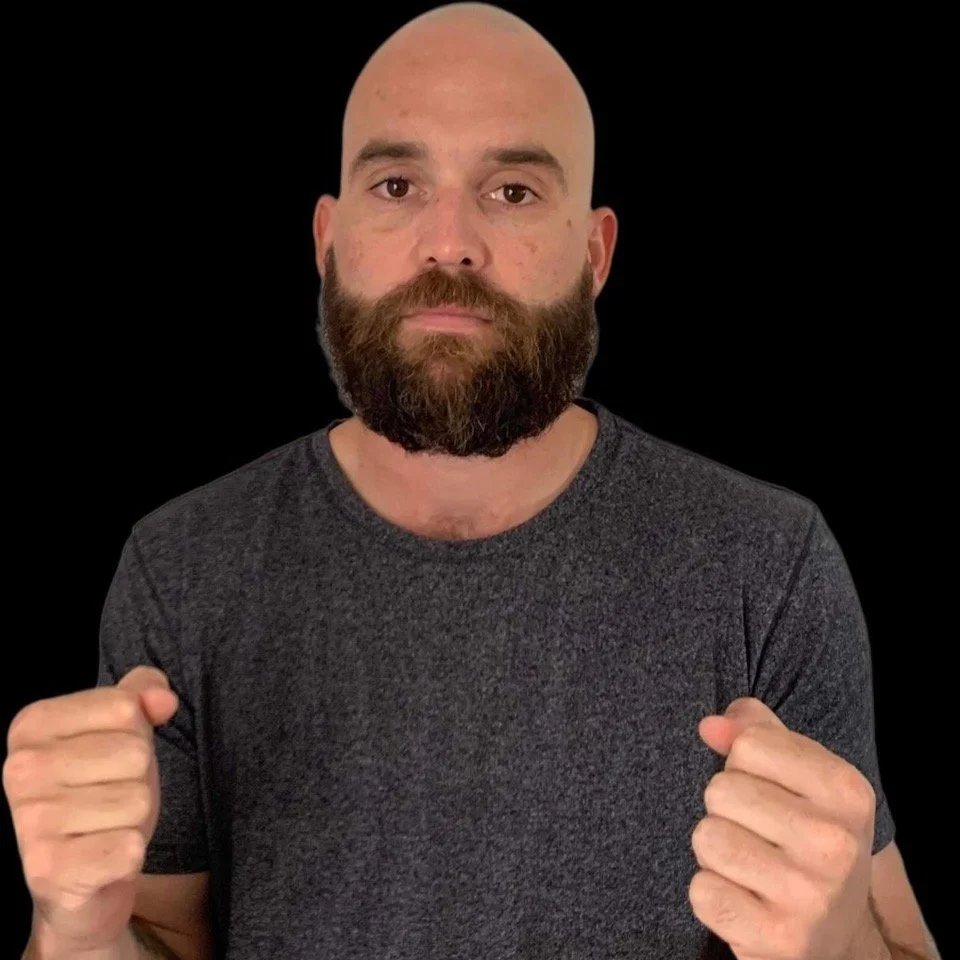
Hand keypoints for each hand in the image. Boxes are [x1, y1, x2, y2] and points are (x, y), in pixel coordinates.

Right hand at [4, 666, 178, 952]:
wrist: (76, 876)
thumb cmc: (102, 788)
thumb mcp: (123, 730)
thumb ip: (143, 692)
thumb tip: (163, 699)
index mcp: (31, 724)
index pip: (125, 706)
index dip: (135, 732)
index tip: (106, 757)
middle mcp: (20, 769)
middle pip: (135, 753)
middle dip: (137, 778)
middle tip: (107, 797)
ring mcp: (29, 820)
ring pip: (138, 800)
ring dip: (134, 818)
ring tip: (103, 826)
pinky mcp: (48, 870)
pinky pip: (130, 847)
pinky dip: (128, 854)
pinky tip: (100, 858)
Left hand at [689, 697, 875, 959]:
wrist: (833, 937)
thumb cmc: (805, 840)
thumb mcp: (798, 778)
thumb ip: (756, 733)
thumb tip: (710, 726)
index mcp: (847, 791)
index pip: (749, 744)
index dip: (743, 766)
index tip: (771, 795)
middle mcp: (836, 842)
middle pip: (721, 790)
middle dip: (725, 811)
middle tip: (758, 837)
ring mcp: (810, 894)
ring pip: (707, 837)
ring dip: (715, 853)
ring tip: (750, 867)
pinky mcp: (780, 938)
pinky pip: (702, 891)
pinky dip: (712, 894)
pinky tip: (745, 900)